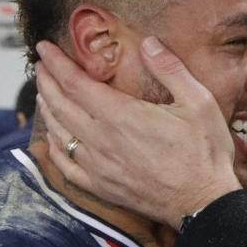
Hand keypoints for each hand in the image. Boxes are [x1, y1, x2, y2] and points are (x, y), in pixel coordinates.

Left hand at [34, 39, 238, 228]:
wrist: (204, 203)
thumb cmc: (205, 153)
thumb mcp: (199, 102)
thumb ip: (170, 70)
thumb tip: (148, 43)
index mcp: (122, 115)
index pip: (76, 83)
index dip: (57, 63)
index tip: (45, 48)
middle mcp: (101, 139)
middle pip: (61, 105)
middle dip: (47, 81)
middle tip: (41, 66)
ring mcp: (98, 165)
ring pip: (59, 133)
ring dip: (47, 109)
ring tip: (43, 94)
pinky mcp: (101, 186)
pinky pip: (65, 165)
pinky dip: (53, 148)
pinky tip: (52, 139)